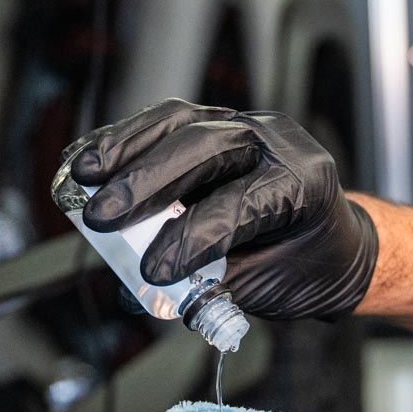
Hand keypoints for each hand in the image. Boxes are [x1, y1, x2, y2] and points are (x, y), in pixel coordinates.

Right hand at [69, 98, 377, 319]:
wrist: (331, 242)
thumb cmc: (304, 265)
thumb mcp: (265, 287)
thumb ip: (206, 284)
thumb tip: (138, 289)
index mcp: (304, 183)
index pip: (240, 202)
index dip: (192, 236)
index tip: (154, 270)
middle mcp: (276, 142)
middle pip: (205, 148)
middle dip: (147, 183)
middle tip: (102, 217)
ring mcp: (244, 125)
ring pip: (179, 124)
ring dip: (124, 150)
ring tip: (81, 178)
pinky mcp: (215, 122)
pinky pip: (165, 123)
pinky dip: (123, 141)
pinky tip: (88, 160)